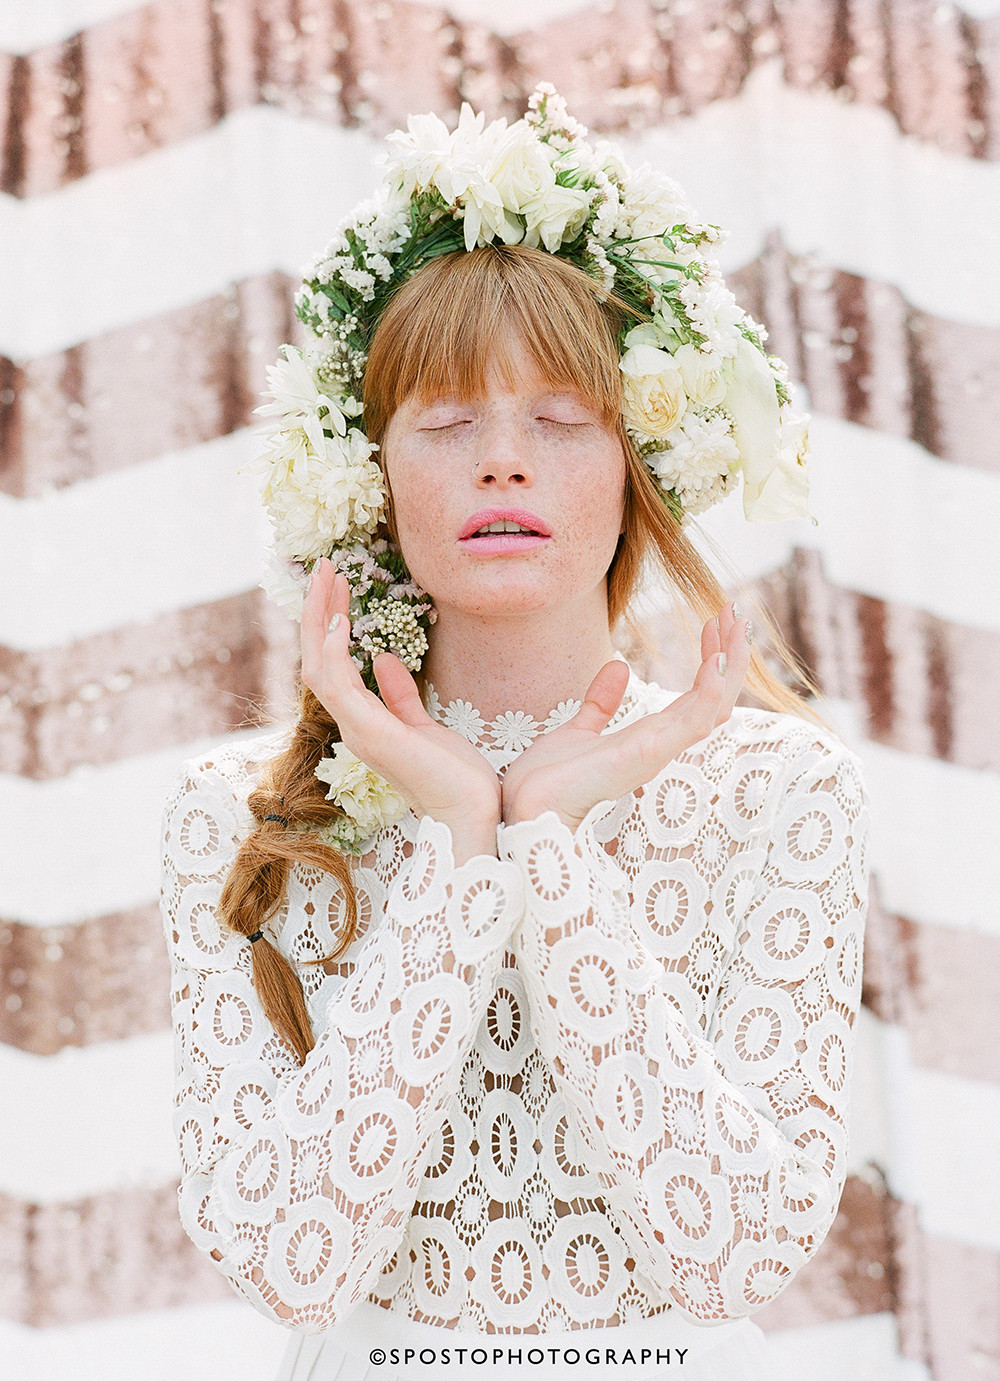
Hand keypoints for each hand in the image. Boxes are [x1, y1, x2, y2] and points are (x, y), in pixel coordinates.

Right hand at [301, 558, 501, 859]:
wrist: (472, 814)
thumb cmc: (455, 776)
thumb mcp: (426, 725)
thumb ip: (400, 695)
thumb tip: (383, 660)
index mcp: (363, 722)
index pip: (333, 665)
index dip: (329, 624)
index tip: (339, 585)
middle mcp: (352, 725)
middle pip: (317, 659)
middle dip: (318, 611)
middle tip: (325, 567)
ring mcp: (358, 731)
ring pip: (319, 667)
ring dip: (320, 620)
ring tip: (330, 578)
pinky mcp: (372, 736)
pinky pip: (339, 687)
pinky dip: (334, 653)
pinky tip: (339, 622)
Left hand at [501, 601, 752, 831]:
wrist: (525, 806)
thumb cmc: (549, 780)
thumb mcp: (578, 729)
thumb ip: (601, 702)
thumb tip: (617, 666)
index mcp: (649, 738)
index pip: (697, 697)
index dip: (711, 661)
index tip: (711, 623)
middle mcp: (661, 744)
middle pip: (716, 698)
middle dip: (731, 654)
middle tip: (737, 612)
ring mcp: (658, 750)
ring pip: (714, 705)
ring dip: (730, 663)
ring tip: (736, 621)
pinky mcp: (647, 754)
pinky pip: (692, 720)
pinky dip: (710, 690)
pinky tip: (718, 659)